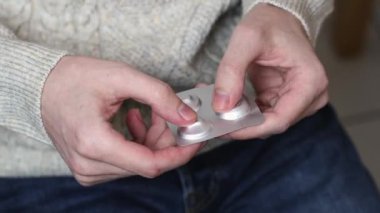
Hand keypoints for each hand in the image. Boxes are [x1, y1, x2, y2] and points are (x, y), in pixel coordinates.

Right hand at [42, 56, 200, 185]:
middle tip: (166, 112)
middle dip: (165, 139)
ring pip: (139, 163)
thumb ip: (160, 96)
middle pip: (147, 163)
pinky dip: (138, 143)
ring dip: (151, 139)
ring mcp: (87, 170)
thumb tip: (188, 117)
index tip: (195, 140)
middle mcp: (89, 164)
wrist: (40, 87)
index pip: (151, 164)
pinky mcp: (89, 168)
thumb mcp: (121, 77)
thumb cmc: (73, 79)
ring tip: (146, 111)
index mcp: (94, 142)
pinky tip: (134, 121)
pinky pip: (126, 162)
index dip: (179, 154)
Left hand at [213, 4, 327, 138]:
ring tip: (214, 107)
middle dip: (240, 124)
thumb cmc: (270, 23)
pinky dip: (242, 111)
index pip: (279, 120)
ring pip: (264, 122)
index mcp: (310, 82)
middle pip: (271, 124)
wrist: (278, 18)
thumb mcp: (246, 39)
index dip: (250, 129)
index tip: (224, 129)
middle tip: (212, 118)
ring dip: (239, 118)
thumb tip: (222, 106)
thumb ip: (231, 72)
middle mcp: (310, 96)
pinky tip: (226, 102)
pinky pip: (261, 114)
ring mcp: (298, 100)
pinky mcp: (284, 99)